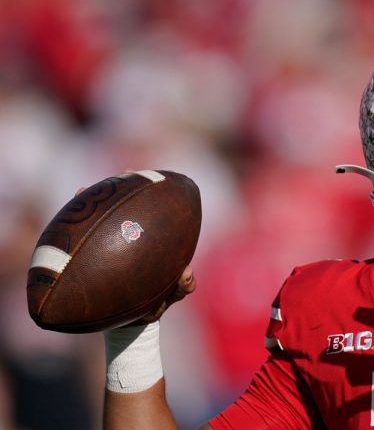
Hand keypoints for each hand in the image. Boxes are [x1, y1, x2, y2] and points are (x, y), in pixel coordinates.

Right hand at [75, 174, 196, 326]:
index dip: (154, 191)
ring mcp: (113, 245)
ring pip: (103, 221)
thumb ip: (182, 286)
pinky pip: (84, 243)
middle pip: (130, 207)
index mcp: (155, 241)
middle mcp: (135, 237)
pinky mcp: (95, 258)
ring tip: (83, 191)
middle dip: (125, 188)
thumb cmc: (155, 303)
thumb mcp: (170, 295)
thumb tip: (187, 272)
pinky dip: (76, 232)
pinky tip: (65, 223)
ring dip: (94, 204)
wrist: (132, 321)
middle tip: (125, 173)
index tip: (151, 177)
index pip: (156, 211)